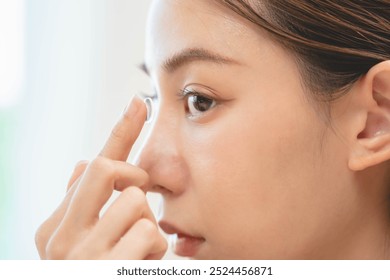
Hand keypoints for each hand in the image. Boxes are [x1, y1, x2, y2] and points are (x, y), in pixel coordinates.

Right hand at [35, 96, 166, 258]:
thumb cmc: (94, 272)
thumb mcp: (81, 240)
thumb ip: (81, 204)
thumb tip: (82, 161)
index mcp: (53, 226)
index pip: (89, 168)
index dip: (120, 132)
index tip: (139, 103)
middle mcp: (61, 237)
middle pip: (104, 168)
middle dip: (133, 176)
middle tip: (138, 199)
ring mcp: (83, 255)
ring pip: (135, 201)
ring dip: (146, 225)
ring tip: (136, 250)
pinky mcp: (109, 269)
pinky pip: (150, 234)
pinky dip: (156, 251)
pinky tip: (141, 265)